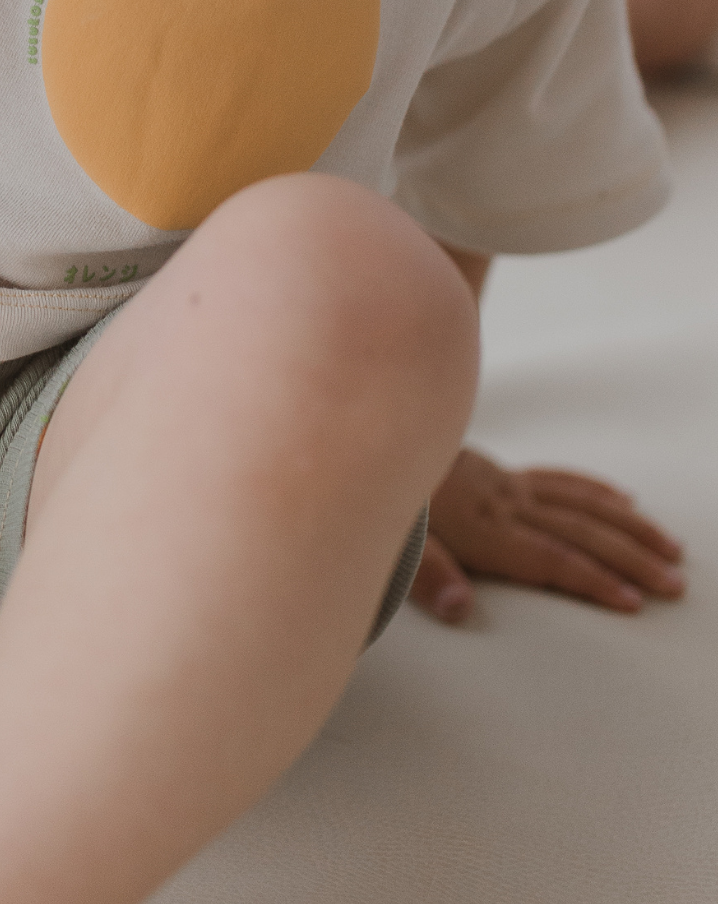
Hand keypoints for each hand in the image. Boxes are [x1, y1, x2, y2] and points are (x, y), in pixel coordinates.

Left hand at [409, 446, 685, 622]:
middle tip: (675, 584)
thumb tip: (459, 611)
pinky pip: (558, 480)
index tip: (634, 602)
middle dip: (631, 560)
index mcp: (482, 530)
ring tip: (670, 549)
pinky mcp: (500, 474)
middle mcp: (504, 505)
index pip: (550, 560)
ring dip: (628, 527)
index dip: (592, 581)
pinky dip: (595, 491)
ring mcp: (506, 486)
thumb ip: (428, 575)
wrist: (366, 431)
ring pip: (580, 505)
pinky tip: (624, 501)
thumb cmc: (383, 496)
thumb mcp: (394, 541)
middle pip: (579, 534)